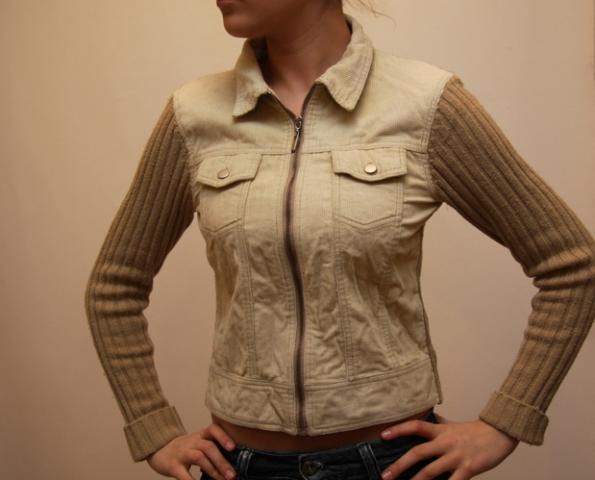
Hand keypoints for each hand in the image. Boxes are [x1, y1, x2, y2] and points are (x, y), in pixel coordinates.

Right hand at [146, 423, 237, 479]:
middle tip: (232, 475)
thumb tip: (233, 463)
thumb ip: (212, 448)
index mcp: (200, 435)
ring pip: (199, 457)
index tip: (233, 448)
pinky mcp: (173, 466)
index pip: (213, 429)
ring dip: (212, 470)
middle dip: (222, 461)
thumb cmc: (185, 449)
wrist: (159, 450)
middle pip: (208, 446)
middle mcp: (191, 441)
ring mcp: (181, 453)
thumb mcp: (198, 443)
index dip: (223, 437)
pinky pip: (183, 474)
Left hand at [378, 412, 519, 479]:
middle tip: (385, 475)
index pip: (416, 426)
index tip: (383, 435)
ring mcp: (456, 457)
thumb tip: (425, 418)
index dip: (398, 429)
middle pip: (418, 453)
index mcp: (440, 431)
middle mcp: (445, 443)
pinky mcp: (468, 469)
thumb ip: (437, 425)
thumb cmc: (475, 431)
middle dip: (400, 465)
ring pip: (431, 471)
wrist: (500, 433)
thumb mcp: (452, 425)